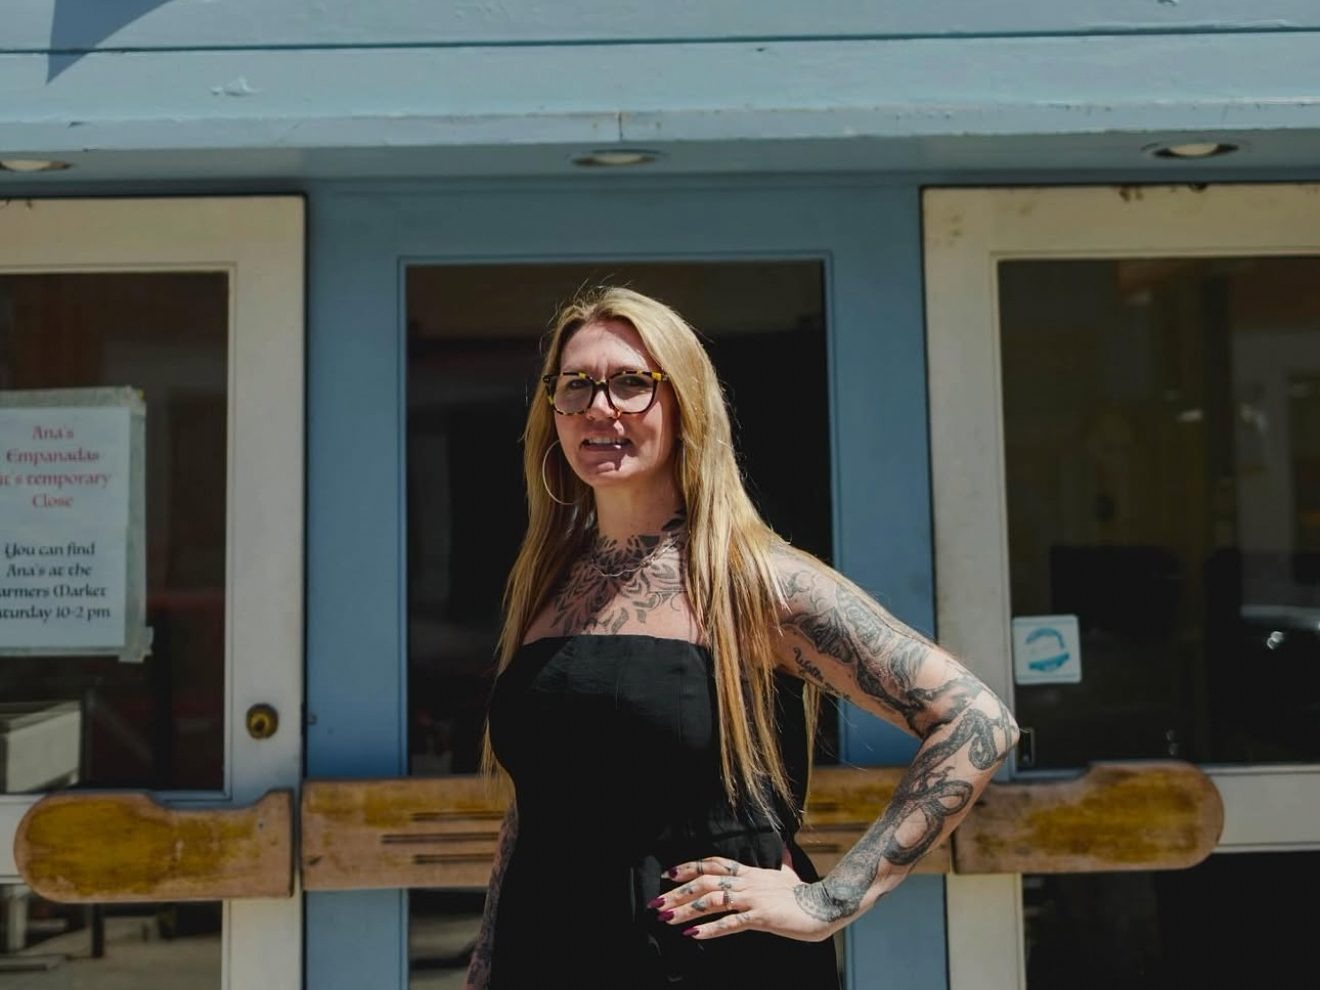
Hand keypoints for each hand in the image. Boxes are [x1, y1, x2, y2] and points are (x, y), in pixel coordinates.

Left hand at [650, 856, 840, 942]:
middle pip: (705, 882)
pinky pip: (730, 923)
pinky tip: (693, 935)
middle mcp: (747, 882)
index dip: (689, 867)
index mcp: (750, 872)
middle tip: (657, 903)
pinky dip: (709, 929)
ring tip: (667, 918)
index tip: (668, 874)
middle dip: (678, 892)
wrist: (824, 906)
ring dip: (686, 910)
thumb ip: (781, 860)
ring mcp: (753, 898)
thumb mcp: (789, 872)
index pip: (713, 864)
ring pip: (712, 900)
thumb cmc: (803, 892)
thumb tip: (784, 846)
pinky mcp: (760, 917)